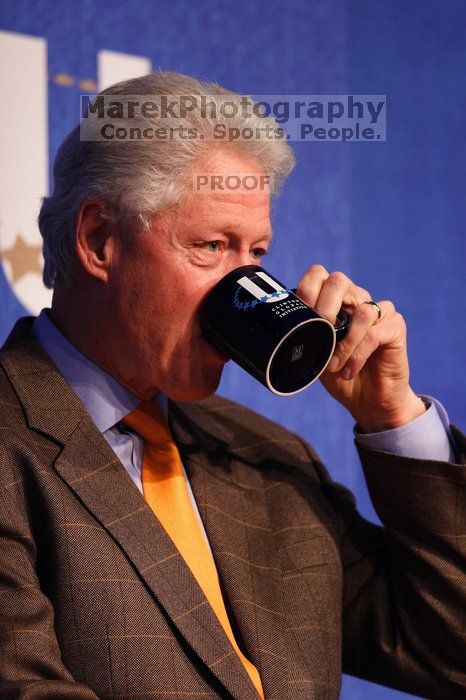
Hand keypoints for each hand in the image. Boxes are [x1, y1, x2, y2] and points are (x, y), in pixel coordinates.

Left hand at [296, 265, 425, 432]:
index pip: (318, 275)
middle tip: (319, 335)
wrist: (368, 402)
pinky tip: (349, 370)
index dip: (307, 290)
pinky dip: (357, 354)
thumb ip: (305, 334)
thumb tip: (285, 325)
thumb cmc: (340, 375)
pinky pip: (375, 333)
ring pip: (362, 310)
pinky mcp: (395, 327)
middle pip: (339, 281)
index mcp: (336, 301)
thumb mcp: (315, 353)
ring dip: (344, 343)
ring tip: (334, 366)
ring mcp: (379, 311)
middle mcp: (357, 299)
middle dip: (324, 308)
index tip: (300, 319)